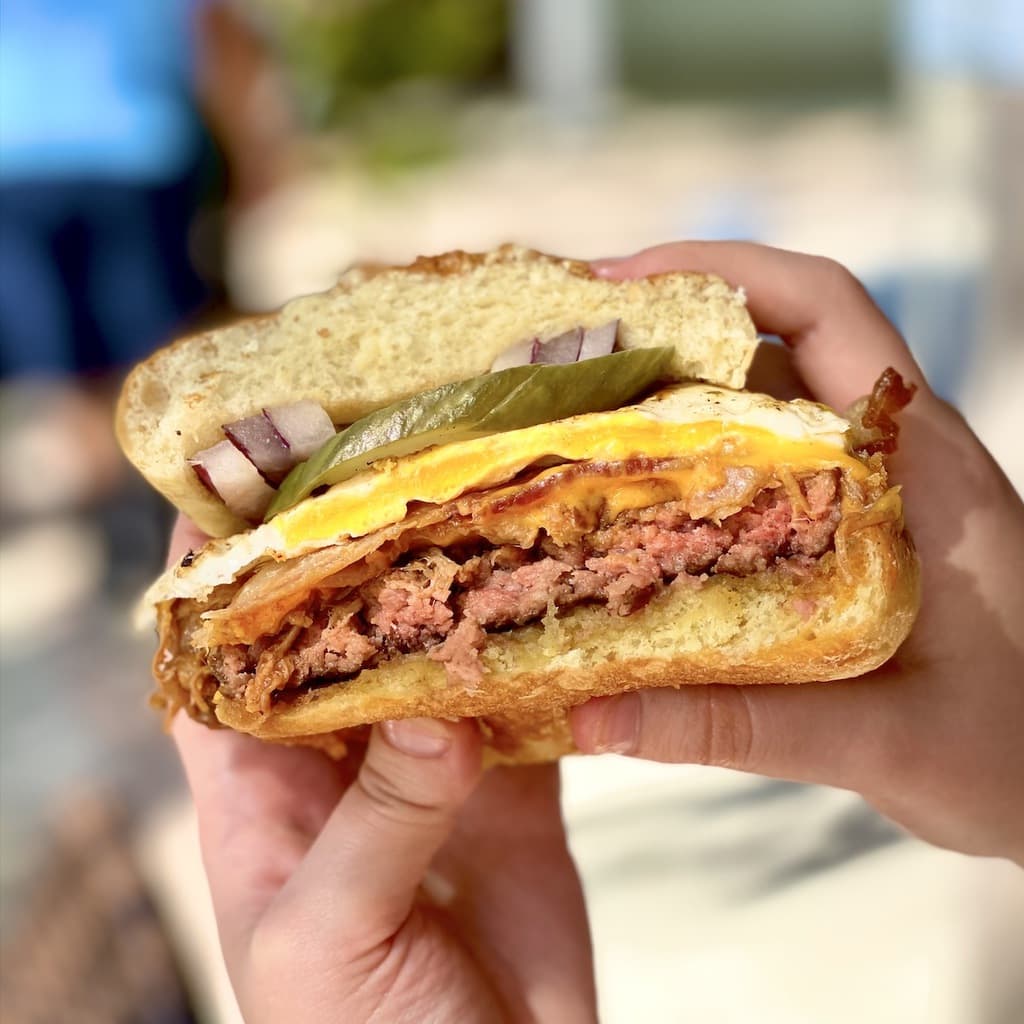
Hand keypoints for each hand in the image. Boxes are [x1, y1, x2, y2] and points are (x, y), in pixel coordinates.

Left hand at [168, 517, 595, 1023]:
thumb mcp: (327, 938)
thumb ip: (373, 821)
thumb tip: (432, 705)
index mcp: (256, 792)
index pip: (213, 662)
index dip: (218, 577)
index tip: (241, 483)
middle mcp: (338, 761)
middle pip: (332, 635)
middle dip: (349, 556)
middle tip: (382, 464)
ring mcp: (428, 767)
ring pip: (430, 654)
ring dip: (449, 593)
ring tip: (474, 508)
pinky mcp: (511, 786)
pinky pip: (521, 701)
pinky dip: (536, 655)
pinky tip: (552, 600)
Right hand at [571, 242, 1023, 864]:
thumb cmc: (1016, 756)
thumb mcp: (883, 745)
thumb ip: (743, 729)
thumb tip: (594, 717)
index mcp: (920, 467)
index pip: (825, 311)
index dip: (722, 269)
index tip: (615, 282)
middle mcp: (893, 456)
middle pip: (770, 343)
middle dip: (662, 331)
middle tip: (558, 364)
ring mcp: (872, 491)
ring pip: (758, 407)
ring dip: (668, 399)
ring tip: (570, 424)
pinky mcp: (853, 532)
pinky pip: (760, 469)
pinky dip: (691, 466)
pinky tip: (630, 508)